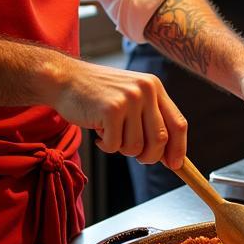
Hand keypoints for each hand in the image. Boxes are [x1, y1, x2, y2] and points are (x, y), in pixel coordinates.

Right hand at [48, 59, 186, 167]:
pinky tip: (98, 131)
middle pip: (160, 139)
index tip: (175, 165)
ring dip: (121, 149)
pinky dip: (105, 146)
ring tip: (110, 133)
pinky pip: (115, 145)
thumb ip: (150, 118)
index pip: (178, 123)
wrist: (64, 79)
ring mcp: (129, 98)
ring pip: (136, 146)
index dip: (179, 148)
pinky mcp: (111, 109)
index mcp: (155, 87)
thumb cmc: (97, 94)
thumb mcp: (131, 96)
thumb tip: (169, 154)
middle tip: (135, 156)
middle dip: (149, 156)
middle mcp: (146, 90)